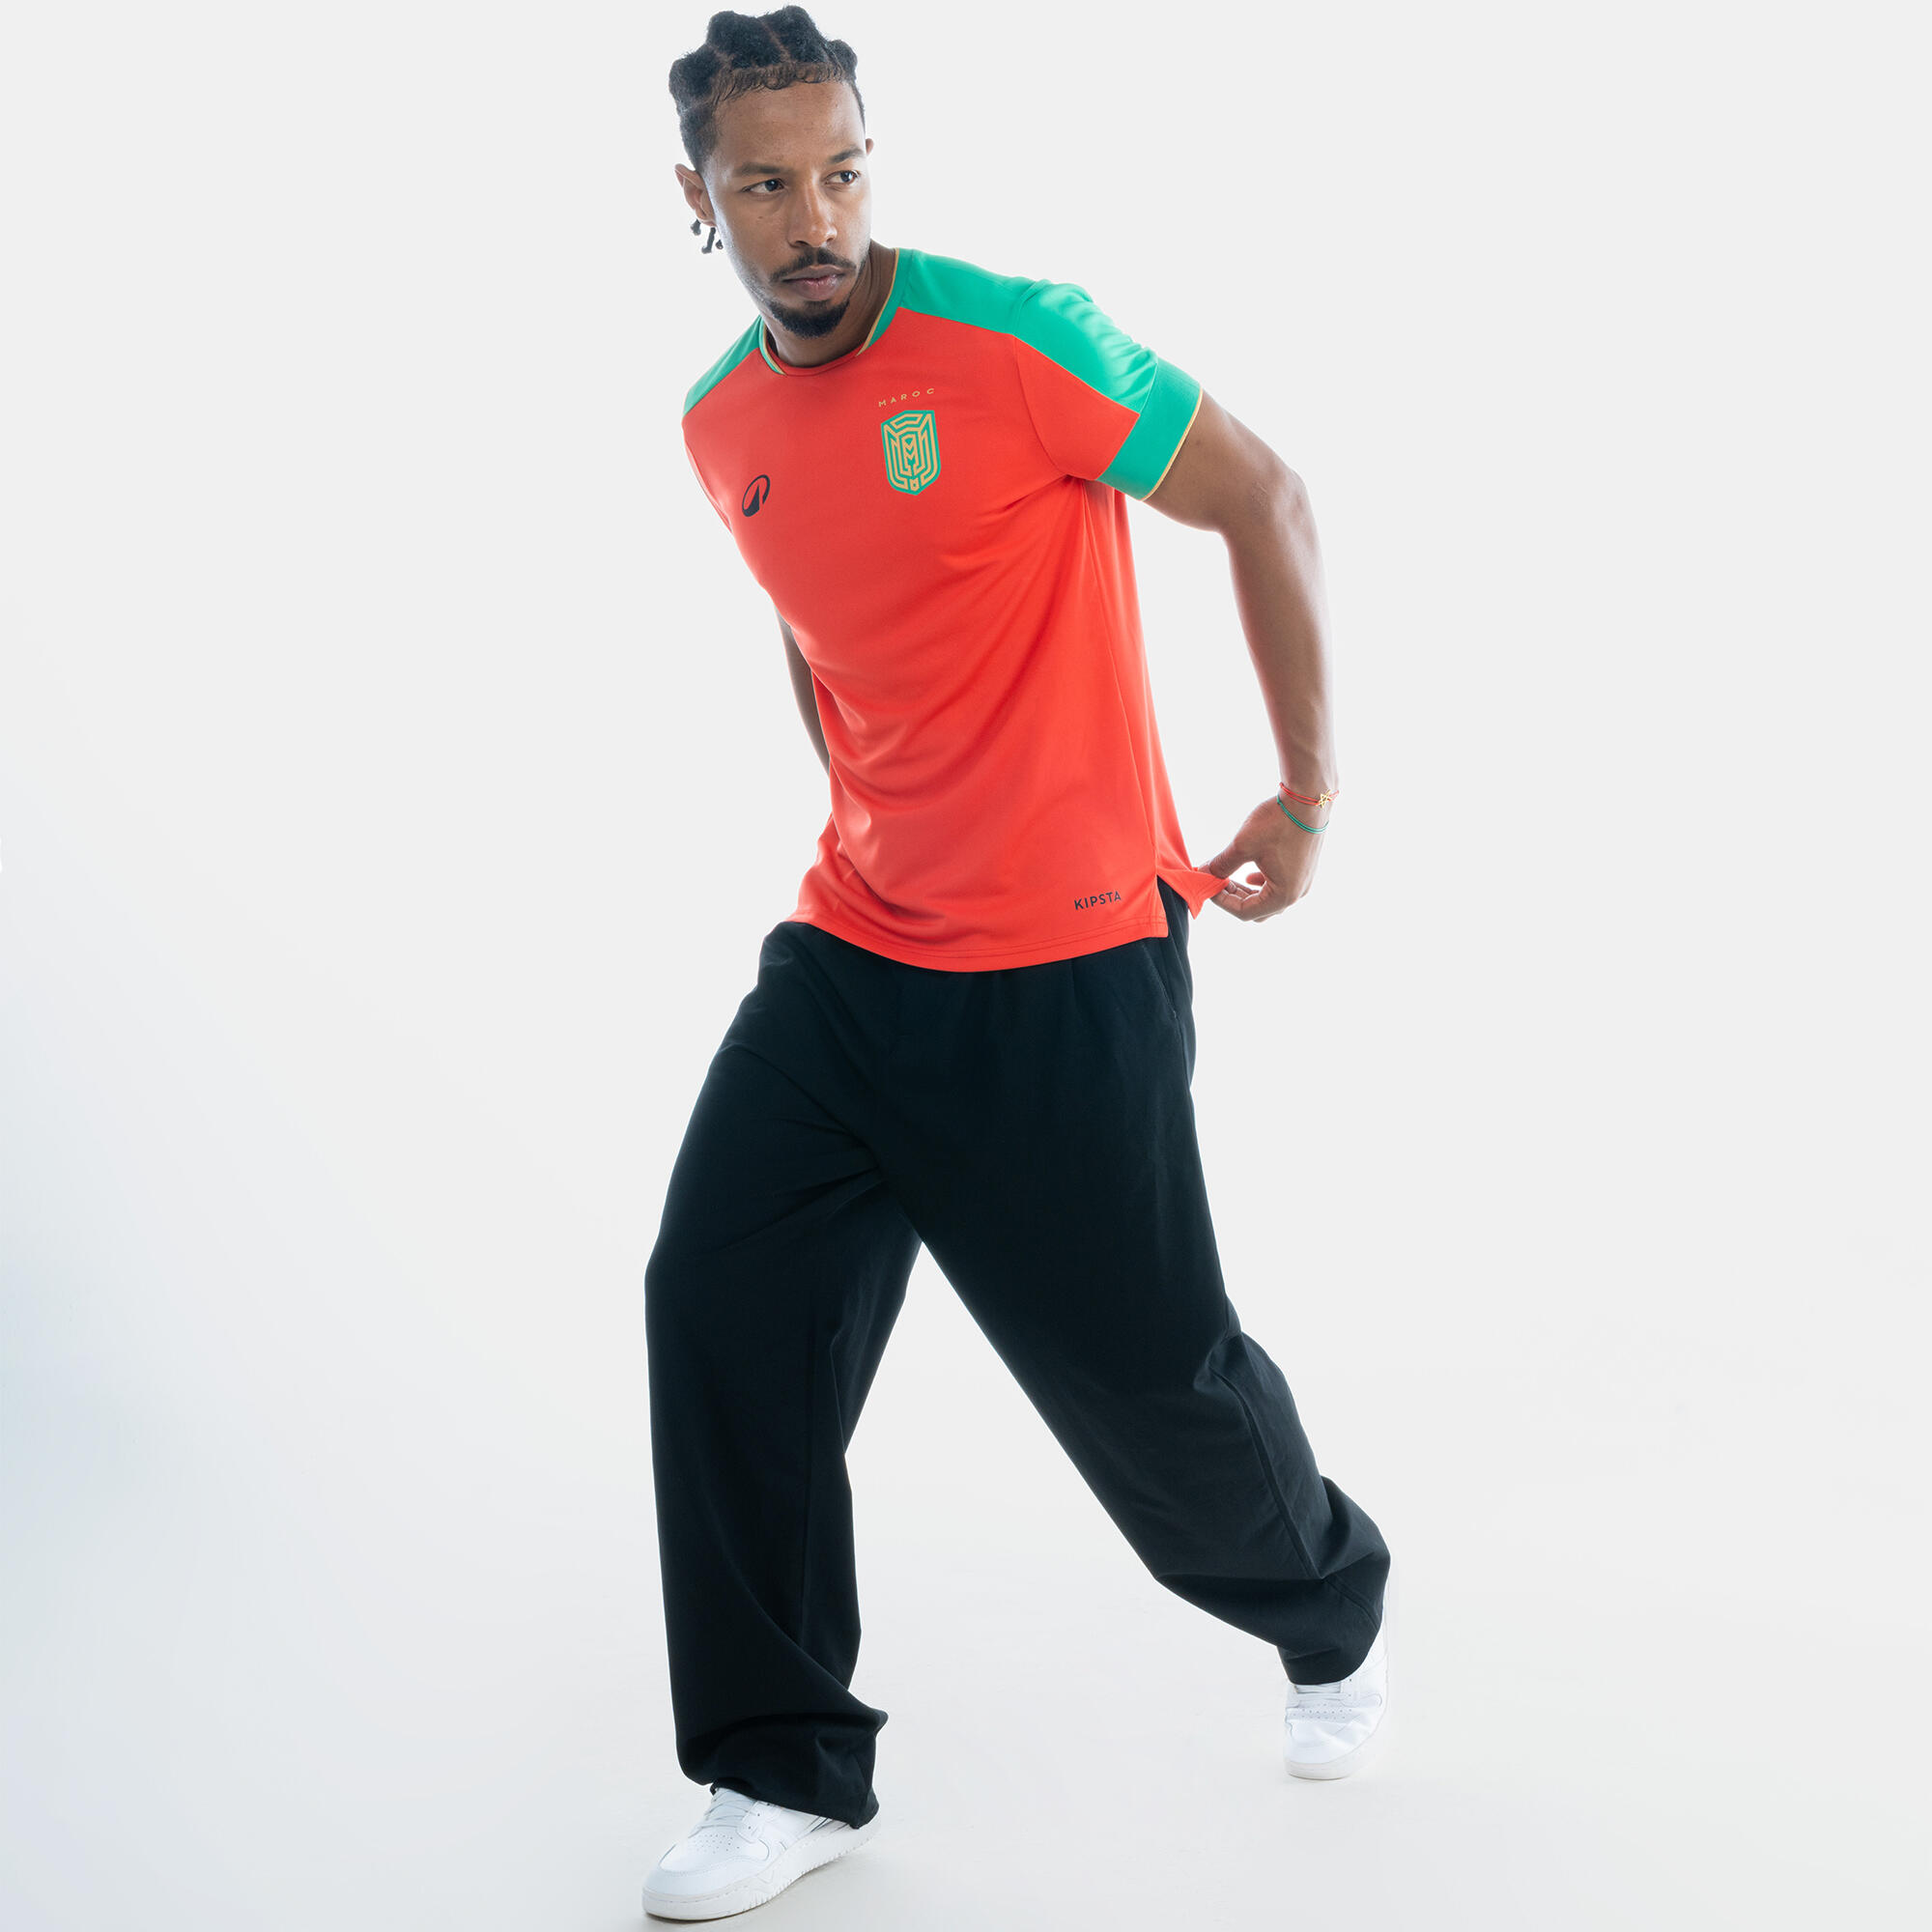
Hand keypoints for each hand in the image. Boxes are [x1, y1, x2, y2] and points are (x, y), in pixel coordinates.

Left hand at [1200, 793, 1328, 920]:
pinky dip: (1261, 884)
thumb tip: (1203, 874)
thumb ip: (1221, 865)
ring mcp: (1303, 881)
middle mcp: (1297, 893)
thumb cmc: (1277, 823)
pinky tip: (1249, 874)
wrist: (1309, 799)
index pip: (1245, 912)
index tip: (1208, 885)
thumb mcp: (1242, 846)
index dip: (1222, 902)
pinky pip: (1279, 887)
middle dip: (1234, 898)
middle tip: (1216, 882)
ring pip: (1268, 899)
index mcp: (1284, 895)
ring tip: (1228, 878)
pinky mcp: (1304, 869)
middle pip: (1258, 910)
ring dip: (1246, 892)